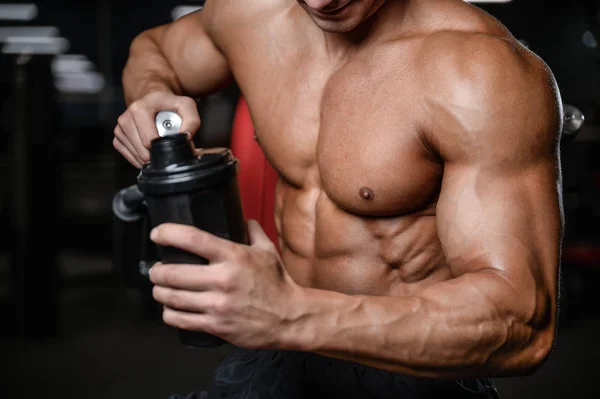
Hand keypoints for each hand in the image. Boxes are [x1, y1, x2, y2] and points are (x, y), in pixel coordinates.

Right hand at [113, 91, 200, 167]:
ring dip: (149, 157)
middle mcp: (126, 117)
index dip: (160, 146)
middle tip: (166, 148)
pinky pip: (129, 156)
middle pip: (142, 149)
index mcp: (140, 108)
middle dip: (157, 153)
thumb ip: (192, 120)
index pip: (148, 138)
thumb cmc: (168, 104)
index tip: (169, 145)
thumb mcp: (185, 105)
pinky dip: (141, 159)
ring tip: (158, 147)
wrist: (152, 100)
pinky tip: (149, 151)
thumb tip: (186, 137)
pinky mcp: (118, 138)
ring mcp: (120, 128)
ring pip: (135, 154)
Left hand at [148, 220, 301, 349]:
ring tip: (160, 288)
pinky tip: (170, 309)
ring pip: (171, 297)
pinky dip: (169, 314)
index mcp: (233, 256)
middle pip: (171, 272)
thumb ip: (252, 231)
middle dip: (156, 271)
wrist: (289, 317)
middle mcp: (222, 279)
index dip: (168, 234)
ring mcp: (217, 304)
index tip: (158, 234)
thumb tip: (242, 218)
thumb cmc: (278, 284)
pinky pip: (179, 320)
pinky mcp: (215, 325)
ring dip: (159, 292)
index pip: (192, 239)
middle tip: (156, 269)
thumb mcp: (268, 251)